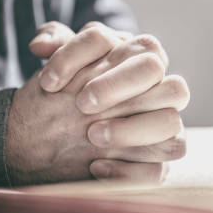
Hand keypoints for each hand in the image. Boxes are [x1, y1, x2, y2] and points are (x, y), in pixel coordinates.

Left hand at [5, 22, 188, 184]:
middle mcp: (164, 91)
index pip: (146, 47)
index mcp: (147, 59)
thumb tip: (40, 45)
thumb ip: (54, 41)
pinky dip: (128, 171)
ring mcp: (164, 128)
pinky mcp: (155, 163)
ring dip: (132, 130)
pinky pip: (158, 171)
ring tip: (91, 136)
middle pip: (172, 84)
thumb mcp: (63, 58)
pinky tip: (95, 166)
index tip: (51, 81)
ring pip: (172, 125)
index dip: (98, 60)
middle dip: (122, 89)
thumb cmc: (70, 84)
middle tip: (81, 104)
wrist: (61, 128)